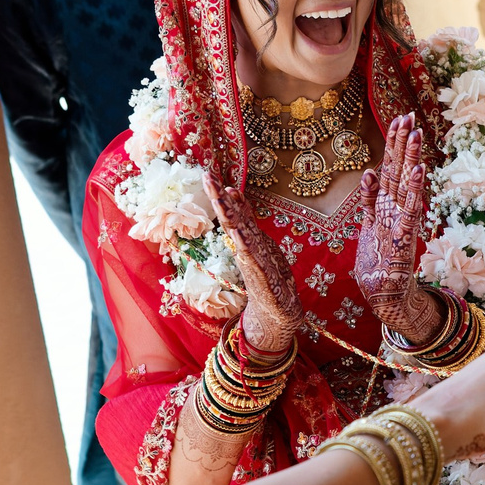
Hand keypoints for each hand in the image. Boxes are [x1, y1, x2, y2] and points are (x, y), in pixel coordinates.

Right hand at [205, 174, 301, 355]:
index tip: (209, 174)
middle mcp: (245, 248)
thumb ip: (247, 219)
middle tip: (206, 176)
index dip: (222, 194)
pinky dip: (243, 246)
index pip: (232, 212)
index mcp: (247, 239)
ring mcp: (251, 261)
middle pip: (230, 219)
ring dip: (228, 217)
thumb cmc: (270, 274)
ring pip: (238, 235)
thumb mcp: (259, 241)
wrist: (279, 310)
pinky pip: (250, 258)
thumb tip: (234, 192)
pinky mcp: (261, 277)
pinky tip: (236, 234)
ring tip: (219, 197)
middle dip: (218, 198)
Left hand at [353, 113, 438, 341]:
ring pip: (405, 184)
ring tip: (415, 133)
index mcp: (386, 205)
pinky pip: (409, 210)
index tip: (399, 119)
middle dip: (402, 143)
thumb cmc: (378, 261)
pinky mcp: (404, 238)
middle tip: (409, 115)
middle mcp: (396, 209)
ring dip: (410, 159)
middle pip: (398, 170)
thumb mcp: (367, 226)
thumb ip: (368, 200)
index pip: (389, 169)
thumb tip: (367, 173)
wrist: (386, 295)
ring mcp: (401, 222)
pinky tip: (419, 170)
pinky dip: (415, 191)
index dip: (393, 144)